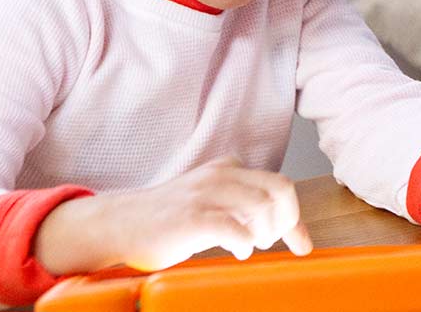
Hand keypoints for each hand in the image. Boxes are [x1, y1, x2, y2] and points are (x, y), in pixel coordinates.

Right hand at [35, 156, 312, 274]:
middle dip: (287, 220)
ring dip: (266, 232)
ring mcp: (205, 194)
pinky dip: (244, 243)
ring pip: (261, 205)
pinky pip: (234, 227)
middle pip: (280, 188)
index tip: (301, 245)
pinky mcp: (192, 217)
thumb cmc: (168, 219)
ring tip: (250, 245)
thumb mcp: (211, 202)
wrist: (118, 223)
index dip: (295, 217)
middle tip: (272, 242)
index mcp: (228, 169)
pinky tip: (237, 251)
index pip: (279, 185)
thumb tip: (283, 229)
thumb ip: (243, 207)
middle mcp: (221, 175)